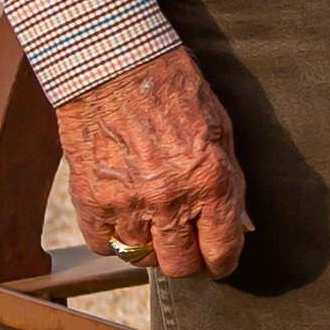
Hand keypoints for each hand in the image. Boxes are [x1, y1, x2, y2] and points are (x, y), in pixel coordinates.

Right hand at [53, 44, 250, 278]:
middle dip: (187, 258)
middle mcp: (169, 200)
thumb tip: (239, 222)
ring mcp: (126, 202)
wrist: (115, 64)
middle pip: (179, 265)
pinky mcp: (90, 198)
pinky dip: (113, 239)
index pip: (220, 251)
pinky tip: (123, 219)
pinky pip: (103, 244)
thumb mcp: (221, 130)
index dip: (222, 262)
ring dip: (149, 245)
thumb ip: (229, 182)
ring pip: (140, 257)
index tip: (218, 261)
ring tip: (152, 223)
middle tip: (186, 243)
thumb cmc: (175, 89)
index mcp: (210, 181)